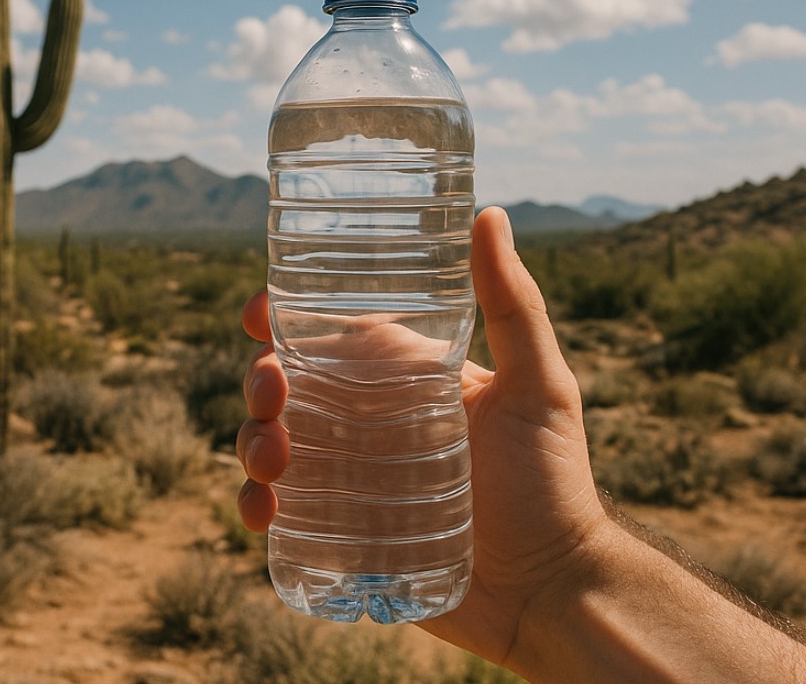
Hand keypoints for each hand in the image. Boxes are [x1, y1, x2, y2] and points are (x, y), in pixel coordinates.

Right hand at [237, 206, 609, 666]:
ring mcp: (350, 481)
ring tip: (275, 460)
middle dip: (260, 383)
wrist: (551, 593)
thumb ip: (514, 306)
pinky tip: (264, 512)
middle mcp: (368, 426)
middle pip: (287, 391)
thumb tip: (489, 214)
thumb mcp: (539, 387)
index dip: (282, 319)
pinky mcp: (340, 534)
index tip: (258, 313)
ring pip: (272, 447)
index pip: (329, 338)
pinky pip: (282, 513)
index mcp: (402, 381)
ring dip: (252, 443)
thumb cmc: (554, 484)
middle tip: (270, 393)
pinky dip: (257, 507)